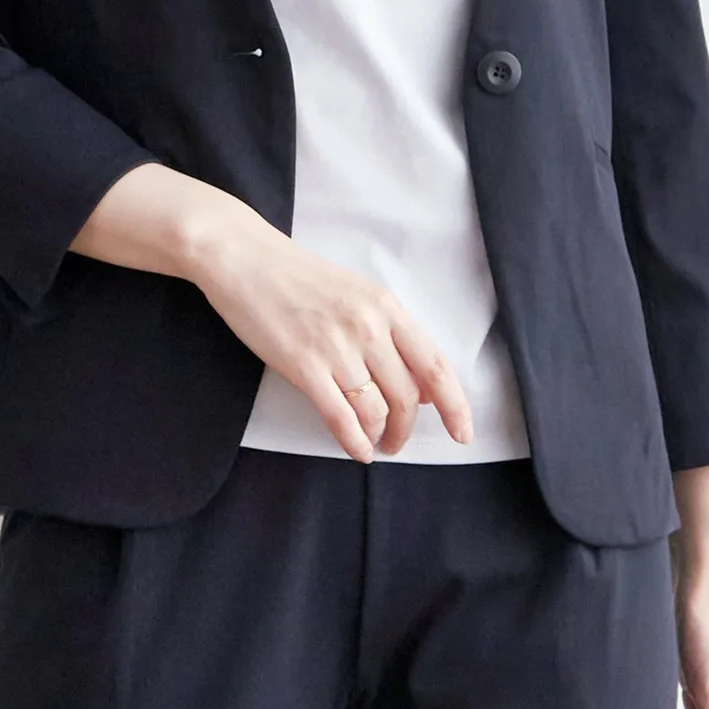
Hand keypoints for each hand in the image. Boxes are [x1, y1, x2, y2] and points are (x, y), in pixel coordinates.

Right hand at [187, 199, 474, 461]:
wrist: (246, 258)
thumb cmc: (300, 277)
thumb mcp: (357, 294)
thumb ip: (391, 335)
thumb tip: (421, 389)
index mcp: (386, 306)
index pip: (435, 365)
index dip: (455, 406)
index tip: (462, 433)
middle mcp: (368, 327)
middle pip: (407, 397)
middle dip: (406, 430)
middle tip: (396, 442)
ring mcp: (335, 346)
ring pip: (375, 411)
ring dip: (379, 437)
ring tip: (374, 444)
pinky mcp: (302, 364)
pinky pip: (340, 417)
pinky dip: (353, 441)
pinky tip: (356, 450)